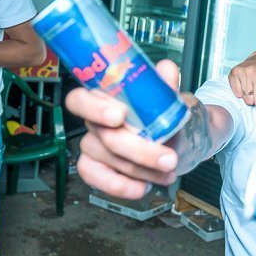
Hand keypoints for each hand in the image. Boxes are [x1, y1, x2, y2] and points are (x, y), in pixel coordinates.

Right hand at [65, 60, 181, 198]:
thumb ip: (164, 85)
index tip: (120, 116)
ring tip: (168, 170)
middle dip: (139, 150)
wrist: (175, 140)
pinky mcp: (95, 169)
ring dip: (142, 169)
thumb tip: (166, 69)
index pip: (80, 99)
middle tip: (168, 158)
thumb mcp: (167, 99)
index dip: (94, 108)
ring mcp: (93, 146)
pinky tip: (143, 186)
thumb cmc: (163, 117)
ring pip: (109, 159)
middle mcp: (95, 122)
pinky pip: (97, 179)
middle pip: (104, 136)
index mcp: (104, 99)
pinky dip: (121, 186)